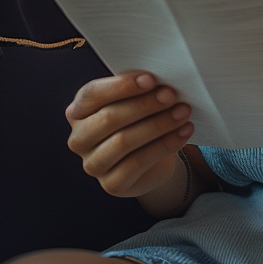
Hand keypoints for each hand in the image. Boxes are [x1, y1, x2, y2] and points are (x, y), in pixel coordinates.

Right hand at [66, 72, 192, 198]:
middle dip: (144, 104)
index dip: (121, 85)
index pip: (92, 94)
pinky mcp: (111, 184)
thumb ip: (138, 89)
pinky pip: (138, 163)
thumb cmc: (139, 120)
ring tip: (183, 112)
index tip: (150, 79)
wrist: (150, 161)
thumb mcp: (135, 101)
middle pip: (108, 118)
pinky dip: (165, 145)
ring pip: (123, 141)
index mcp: (78, 111)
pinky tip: (184, 132)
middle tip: (171, 94)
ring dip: (158, 124)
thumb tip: (159, 80)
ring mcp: (92, 165)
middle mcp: (79, 139)